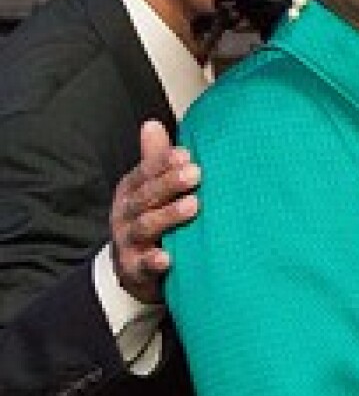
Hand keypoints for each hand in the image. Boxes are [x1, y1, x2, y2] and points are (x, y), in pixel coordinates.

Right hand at [110, 120, 199, 303]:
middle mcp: (125, 214)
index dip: (163, 163)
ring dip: (169, 216)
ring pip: (145, 226)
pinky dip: (154, 261)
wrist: (132, 271)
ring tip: (193, 206)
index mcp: (131, 191)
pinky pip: (143, 265)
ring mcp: (128, 242)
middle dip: (169, 184)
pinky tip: (168, 257)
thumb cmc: (148, 222)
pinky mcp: (133, 269)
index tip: (186, 154)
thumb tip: (152, 124)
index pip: (144, 173)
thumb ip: (154, 160)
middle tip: (196, 173)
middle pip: (145, 196)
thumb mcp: (148, 191)